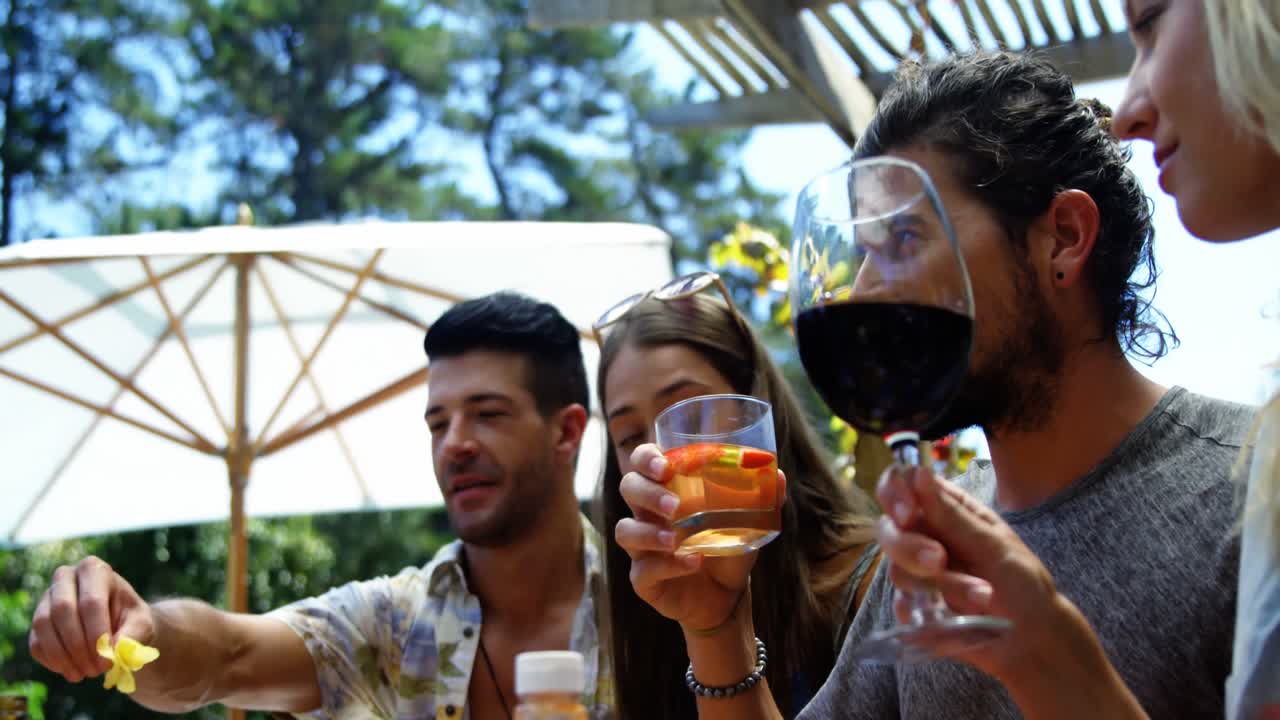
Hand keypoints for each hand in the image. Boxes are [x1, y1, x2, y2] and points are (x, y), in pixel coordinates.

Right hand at [29, 556, 155, 683]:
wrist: (118, 623)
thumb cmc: (131, 619)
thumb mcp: (142, 624)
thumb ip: (132, 636)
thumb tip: (113, 653)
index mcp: (95, 570)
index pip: (91, 602)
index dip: (97, 634)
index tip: (108, 660)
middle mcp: (65, 577)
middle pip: (63, 611)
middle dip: (79, 646)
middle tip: (96, 670)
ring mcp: (47, 598)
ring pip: (44, 626)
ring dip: (64, 656)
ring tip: (85, 674)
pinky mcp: (36, 621)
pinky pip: (36, 643)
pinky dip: (53, 662)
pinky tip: (73, 671)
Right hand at [615, 443, 772, 633]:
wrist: (726, 596)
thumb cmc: (727, 546)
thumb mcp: (748, 520)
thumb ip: (762, 497)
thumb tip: (777, 474)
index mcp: (667, 489)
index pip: (643, 462)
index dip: (646, 458)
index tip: (665, 466)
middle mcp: (648, 514)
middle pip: (628, 488)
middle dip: (647, 493)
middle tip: (674, 505)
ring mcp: (641, 548)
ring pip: (626, 531)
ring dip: (649, 532)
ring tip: (677, 538)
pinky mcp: (643, 580)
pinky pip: (643, 570)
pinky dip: (668, 566)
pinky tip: (693, 563)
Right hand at [874, 464, 1078, 679]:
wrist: (1034, 639)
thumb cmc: (1022, 582)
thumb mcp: (993, 545)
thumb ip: (951, 515)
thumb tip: (919, 474)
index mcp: (945, 509)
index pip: (901, 484)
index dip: (895, 493)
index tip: (909, 514)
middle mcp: (926, 536)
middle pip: (888, 529)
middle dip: (909, 547)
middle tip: (938, 562)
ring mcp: (918, 572)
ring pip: (897, 570)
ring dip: (938, 585)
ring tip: (981, 597)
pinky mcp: (915, 607)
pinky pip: (901, 606)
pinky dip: (927, 612)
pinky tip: (955, 617)